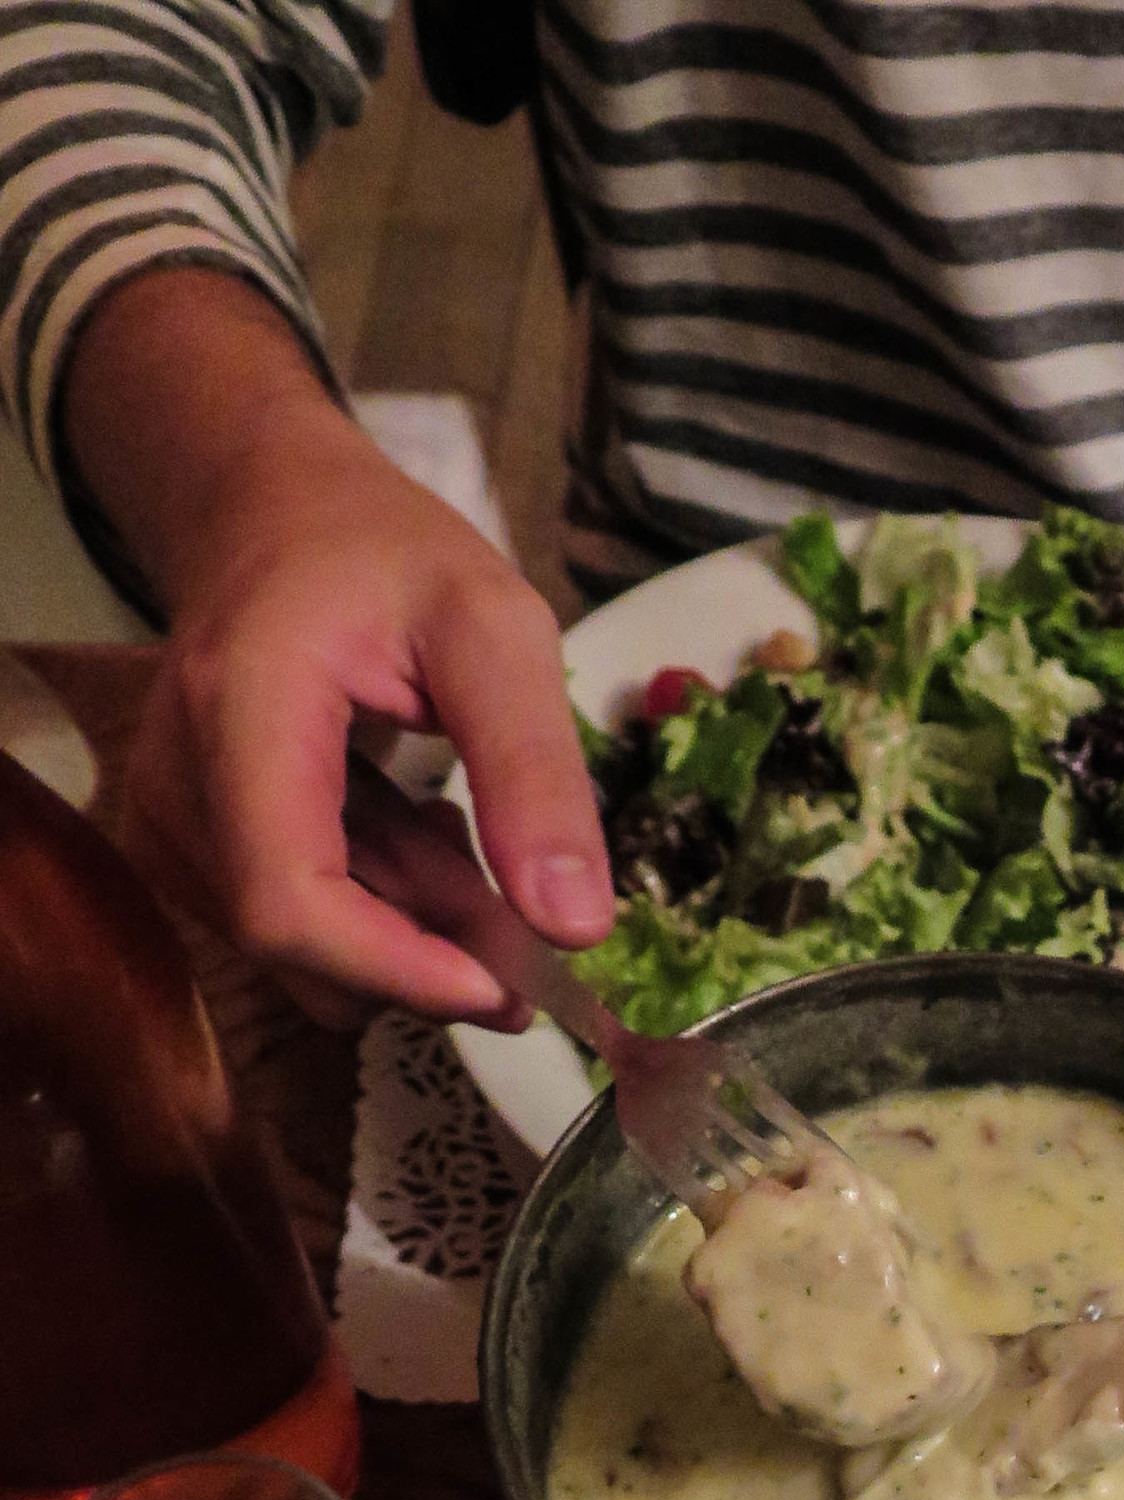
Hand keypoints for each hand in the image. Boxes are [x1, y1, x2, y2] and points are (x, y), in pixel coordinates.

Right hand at [63, 269, 613, 1024]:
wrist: (273, 512)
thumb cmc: (382, 554)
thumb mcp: (495, 629)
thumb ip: (536, 772)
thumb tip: (577, 929)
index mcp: (238, 711)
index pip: (289, 904)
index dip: (401, 971)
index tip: (512, 987)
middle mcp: (177, 782)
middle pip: (305, 946)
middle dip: (431, 950)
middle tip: (522, 897)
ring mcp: (169, 823)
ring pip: (308, 955)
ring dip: (412, 925)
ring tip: (459, 828)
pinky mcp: (187, 849)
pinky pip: (299, 931)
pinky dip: (380, 907)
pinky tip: (412, 832)